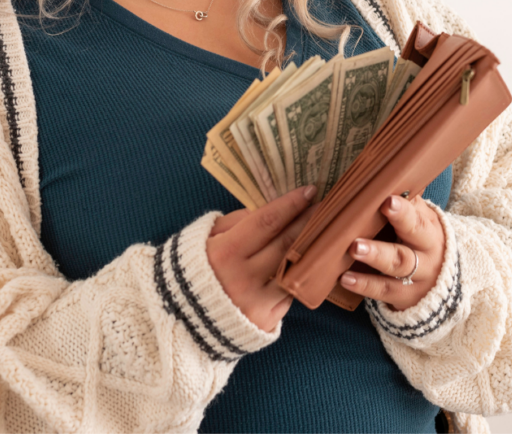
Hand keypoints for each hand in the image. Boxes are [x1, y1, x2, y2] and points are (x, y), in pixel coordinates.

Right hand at [206, 186, 316, 331]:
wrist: (184, 319)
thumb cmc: (194, 271)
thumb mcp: (205, 239)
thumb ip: (235, 222)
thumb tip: (267, 211)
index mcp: (224, 253)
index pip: (266, 222)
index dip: (290, 205)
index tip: (310, 190)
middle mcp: (243, 277)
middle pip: (286, 242)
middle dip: (309, 221)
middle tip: (327, 205)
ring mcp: (257, 301)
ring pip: (294, 268)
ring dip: (313, 248)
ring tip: (327, 232)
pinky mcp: (267, 320)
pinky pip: (289, 292)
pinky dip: (301, 275)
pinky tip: (313, 261)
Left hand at [339, 194, 444, 310]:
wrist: (441, 278)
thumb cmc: (420, 239)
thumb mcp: (421, 221)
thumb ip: (407, 203)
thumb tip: (386, 176)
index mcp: (429, 231)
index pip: (417, 220)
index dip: (403, 212)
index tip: (387, 200)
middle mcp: (426, 257)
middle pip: (407, 249)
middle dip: (384, 242)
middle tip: (357, 239)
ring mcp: (416, 279)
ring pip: (395, 269)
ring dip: (373, 259)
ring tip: (352, 250)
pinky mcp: (403, 297)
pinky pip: (382, 291)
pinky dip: (364, 285)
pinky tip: (345, 278)